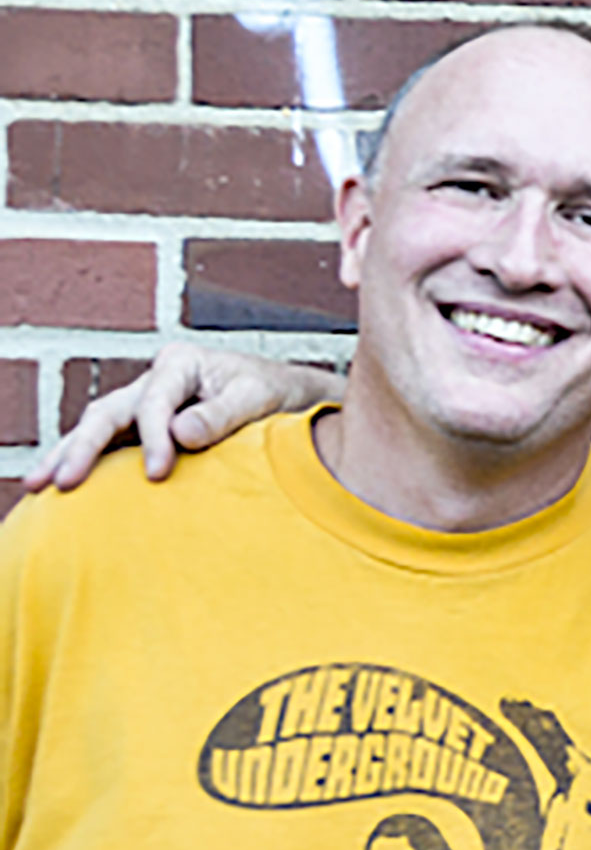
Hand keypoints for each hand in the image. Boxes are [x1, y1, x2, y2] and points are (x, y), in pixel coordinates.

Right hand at [24, 344, 343, 491]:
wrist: (292, 400)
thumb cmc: (277, 395)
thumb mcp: (258, 399)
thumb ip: (222, 415)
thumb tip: (179, 434)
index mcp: (181, 363)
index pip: (153, 403)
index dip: (152, 439)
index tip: (158, 474)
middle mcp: (155, 380)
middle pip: (106, 412)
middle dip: (81, 447)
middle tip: (63, 483)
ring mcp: (146, 404)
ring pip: (98, 428)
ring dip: (68, 455)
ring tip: (39, 485)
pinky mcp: (147, 428)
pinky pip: (112, 445)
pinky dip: (88, 464)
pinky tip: (61, 486)